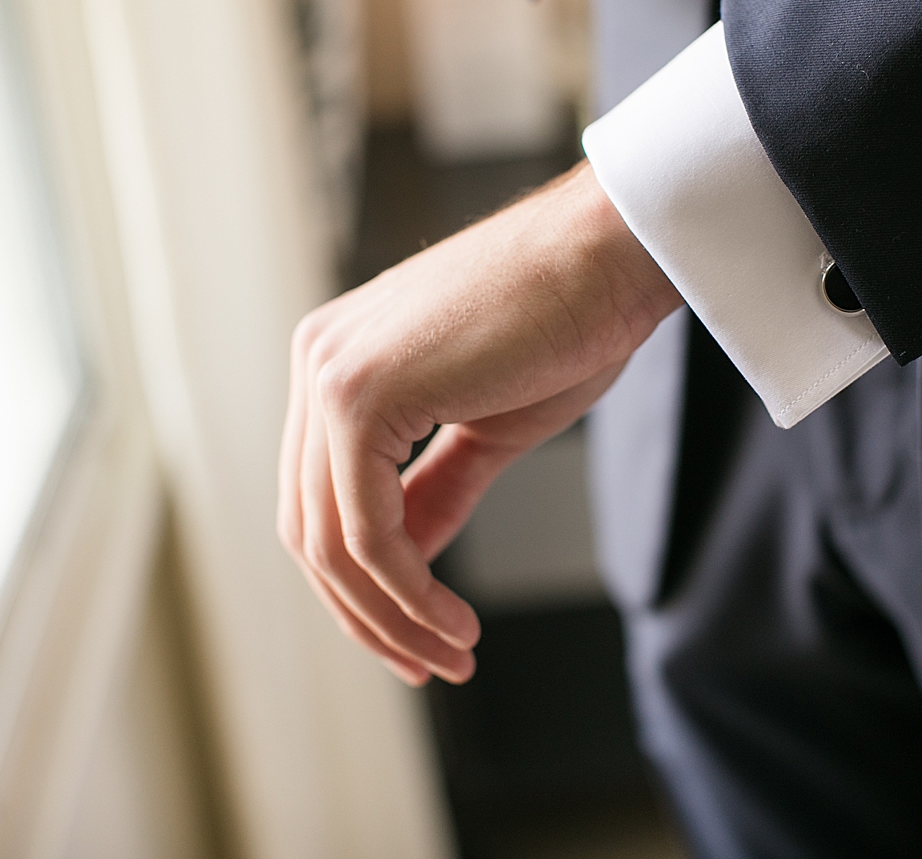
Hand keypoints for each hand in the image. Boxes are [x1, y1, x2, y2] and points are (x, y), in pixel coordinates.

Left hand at [277, 162, 681, 684]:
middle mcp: (317, 363)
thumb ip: (434, 491)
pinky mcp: (355, 389)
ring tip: (452, 654)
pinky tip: (453, 619)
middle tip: (434, 666)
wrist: (611, 255)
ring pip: (328, 539)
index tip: (425, 637)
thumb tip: (405, 564)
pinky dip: (404, 589)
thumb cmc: (568, 321)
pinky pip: (362, 525)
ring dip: (390, 616)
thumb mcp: (488, 428)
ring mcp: (327, 372)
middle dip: (369, 615)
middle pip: (310, 527)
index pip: (323, 499)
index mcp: (340, 364)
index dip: (365, 586)